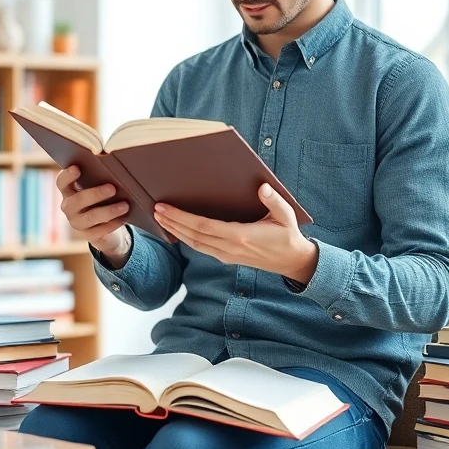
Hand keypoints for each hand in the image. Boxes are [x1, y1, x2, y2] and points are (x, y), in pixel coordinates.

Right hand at [57, 166, 131, 267]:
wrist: (103, 226)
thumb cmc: (100, 199)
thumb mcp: (96, 188)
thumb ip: (98, 179)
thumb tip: (113, 170)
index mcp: (68, 191)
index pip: (62, 182)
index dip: (68, 175)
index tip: (77, 168)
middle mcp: (68, 207)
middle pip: (79, 199)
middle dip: (96, 194)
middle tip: (113, 188)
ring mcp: (76, 222)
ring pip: (91, 216)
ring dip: (109, 210)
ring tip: (125, 205)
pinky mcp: (88, 235)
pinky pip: (101, 230)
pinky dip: (113, 223)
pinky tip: (124, 218)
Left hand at [152, 183, 317, 283]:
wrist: (292, 261)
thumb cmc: (288, 235)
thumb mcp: (286, 215)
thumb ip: (274, 201)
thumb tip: (262, 187)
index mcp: (241, 236)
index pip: (203, 226)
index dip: (181, 218)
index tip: (165, 208)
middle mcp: (230, 248)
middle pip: (193, 236)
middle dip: (172, 223)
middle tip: (155, 210)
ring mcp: (227, 255)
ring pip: (194, 244)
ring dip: (176, 231)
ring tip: (160, 219)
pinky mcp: (227, 258)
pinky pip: (201, 248)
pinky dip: (186, 239)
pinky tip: (177, 231)